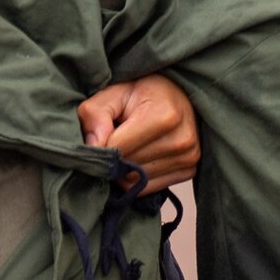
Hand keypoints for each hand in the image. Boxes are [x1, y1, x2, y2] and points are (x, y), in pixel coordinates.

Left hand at [76, 74, 199, 193]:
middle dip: (113, 156)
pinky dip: (137, 177)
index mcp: (165, 116)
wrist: (180, 93)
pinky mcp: (189, 170)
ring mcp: (188, 157)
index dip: (101, 142)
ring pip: (134, 181)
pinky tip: (140, 156)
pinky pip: (147, 188)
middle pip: (126, 166)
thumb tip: (91, 147)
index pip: (118, 148)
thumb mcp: (116, 92)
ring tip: (130, 144)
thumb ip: (96, 114)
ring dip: (124, 168)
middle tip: (115, 137)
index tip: (102, 131)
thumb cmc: (145, 92)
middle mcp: (182, 140)